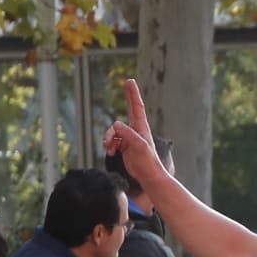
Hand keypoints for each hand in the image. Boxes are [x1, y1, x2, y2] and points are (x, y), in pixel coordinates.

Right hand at [102, 78, 169, 196]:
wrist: (148, 175)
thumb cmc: (146, 161)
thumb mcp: (137, 146)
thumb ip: (128, 134)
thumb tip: (116, 124)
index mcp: (141, 128)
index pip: (136, 107)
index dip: (133, 94)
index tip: (130, 81)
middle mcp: (135, 130)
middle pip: (129, 110)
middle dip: (129, 97)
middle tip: (128, 81)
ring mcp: (129, 137)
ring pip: (114, 130)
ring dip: (108, 137)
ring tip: (109, 148)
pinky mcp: (124, 146)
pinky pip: (112, 141)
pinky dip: (109, 145)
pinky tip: (111, 152)